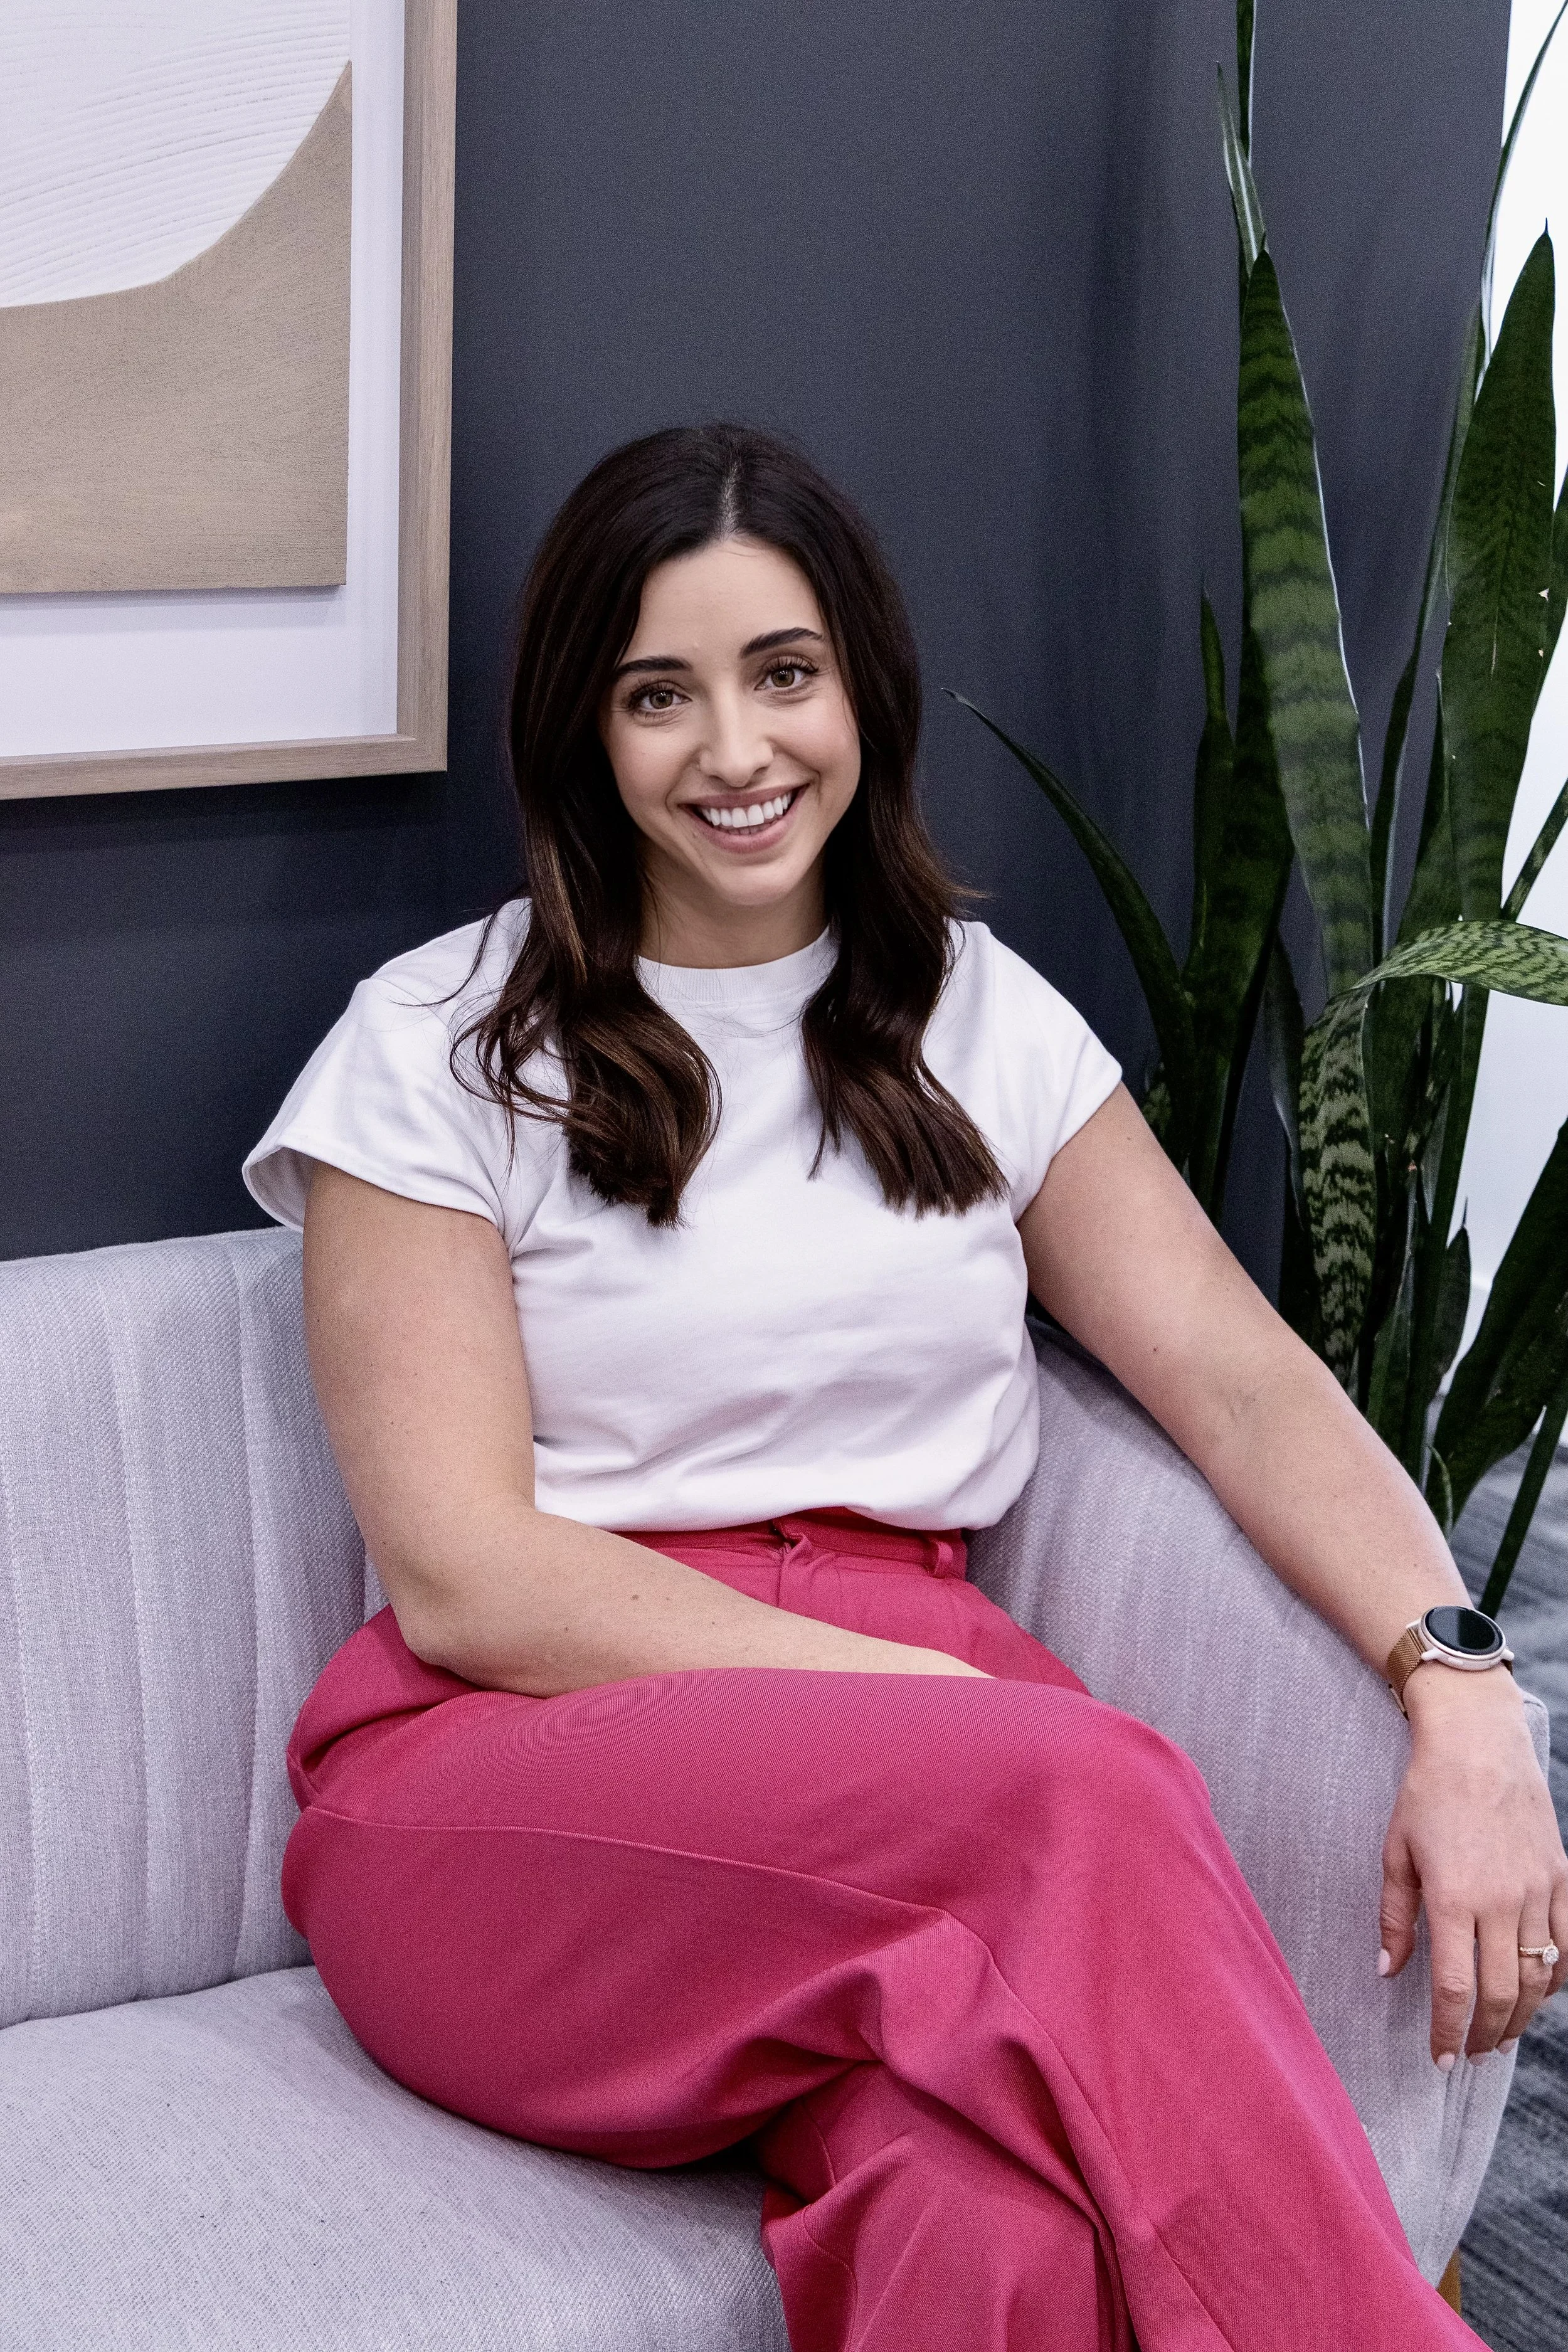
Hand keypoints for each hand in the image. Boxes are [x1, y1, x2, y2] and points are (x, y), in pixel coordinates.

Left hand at [1380, 1665, 1567, 2063]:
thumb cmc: (1427, 1794)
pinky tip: (1539, 1992)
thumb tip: (1388, 1971)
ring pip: (1538, 1976)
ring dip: (1522, 2016)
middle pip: (1502, 1994)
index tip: (1441, 2058)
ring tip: (1503, 2036)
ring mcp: (1536, 1890)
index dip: (1449, 2033)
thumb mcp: (1395, 1853)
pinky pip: (1566, 1943)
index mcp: (1453, 1898)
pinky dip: (1557, 1977)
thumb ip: (1395, 1918)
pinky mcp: (1560, 1878)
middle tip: (1472, 2055)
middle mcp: (1500, 1901)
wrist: (1478, 1743)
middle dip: (1486, 2036)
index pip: (1455, 1989)